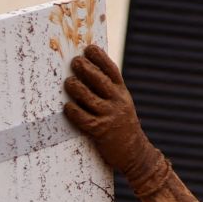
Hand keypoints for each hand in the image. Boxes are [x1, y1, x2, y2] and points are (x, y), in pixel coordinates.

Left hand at [63, 45, 169, 193]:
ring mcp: (110, 116)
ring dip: (76, 88)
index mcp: (122, 92)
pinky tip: (67, 107)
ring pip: (89, 98)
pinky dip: (74, 112)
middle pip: (100, 80)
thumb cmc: (122, 125)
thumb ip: (109, 90)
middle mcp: (118, 102)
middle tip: (74, 62)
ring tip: (68, 82)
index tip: (89, 48)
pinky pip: (84, 119)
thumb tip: (89, 72)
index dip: (100, 58)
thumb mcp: (122, 104)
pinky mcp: (101, 131)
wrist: (135, 153)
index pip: (112, 70)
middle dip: (86, 69)